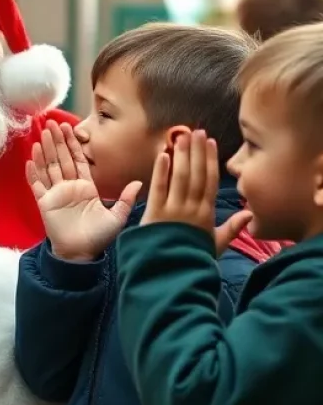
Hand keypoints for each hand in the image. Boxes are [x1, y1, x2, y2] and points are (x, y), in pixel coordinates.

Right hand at [26, 121, 140, 261]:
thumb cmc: (98, 237)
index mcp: (86, 187)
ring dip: (45, 151)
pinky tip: (31, 160)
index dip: (73, 143)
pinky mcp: (45, 203)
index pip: (78, 159)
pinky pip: (37, 185)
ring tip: (41, 135)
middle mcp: (69, 187)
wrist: (81, 254)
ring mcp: (55, 194)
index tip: (69, 126)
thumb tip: (138, 182)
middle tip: (51, 123)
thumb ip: (126, 199)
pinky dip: (33, 173)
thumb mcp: (117, 217)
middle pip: (61, 158)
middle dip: (57, 140)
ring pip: (49, 167)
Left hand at [142, 130, 251, 255]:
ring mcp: (173, 210)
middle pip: (195, 174)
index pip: (209, 181)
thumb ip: (232, 228)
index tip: (211, 142)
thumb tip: (250, 213)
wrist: (173, 274)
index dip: (210, 160)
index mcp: (206, 213)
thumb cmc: (193, 258)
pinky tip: (162, 154)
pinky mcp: (154, 214)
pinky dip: (160, 171)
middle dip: (196, 151)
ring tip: (180, 136)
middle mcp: (192, 208)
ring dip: (180, 155)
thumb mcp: (216, 244)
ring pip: (179, 177)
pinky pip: (158, 188)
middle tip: (196, 130)